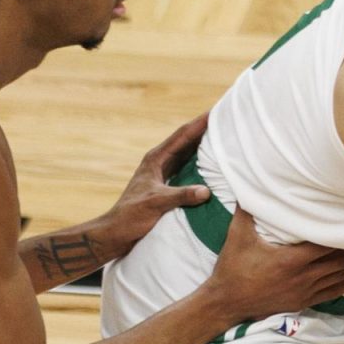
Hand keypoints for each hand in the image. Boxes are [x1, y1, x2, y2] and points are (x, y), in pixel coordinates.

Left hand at [97, 116, 214, 257]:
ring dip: (205, 146)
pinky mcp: (167, 184)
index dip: (200, 123)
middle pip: (187, 140)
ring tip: (225, 137)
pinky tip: (214, 164)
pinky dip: (201, 163)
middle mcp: (160, 162)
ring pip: (188, 153)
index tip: (218, 112)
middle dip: (206, 129)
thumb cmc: (131, 216)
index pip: (182, 136)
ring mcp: (163, 172)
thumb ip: (180, 195)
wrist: (117, 231)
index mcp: (155, 159)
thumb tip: (206, 191)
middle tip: (226, 120)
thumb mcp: (156, 203)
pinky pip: (188, 168)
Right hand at [199, 207, 343, 322]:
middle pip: (339, 261)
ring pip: (339, 276)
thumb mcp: (237, 237)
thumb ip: (246, 212)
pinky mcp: (303, 300)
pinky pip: (332, 292)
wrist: (226, 303)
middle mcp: (303, 276)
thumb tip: (249, 186)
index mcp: (291, 259)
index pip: (325, 245)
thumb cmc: (232, 269)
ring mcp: (305, 290)